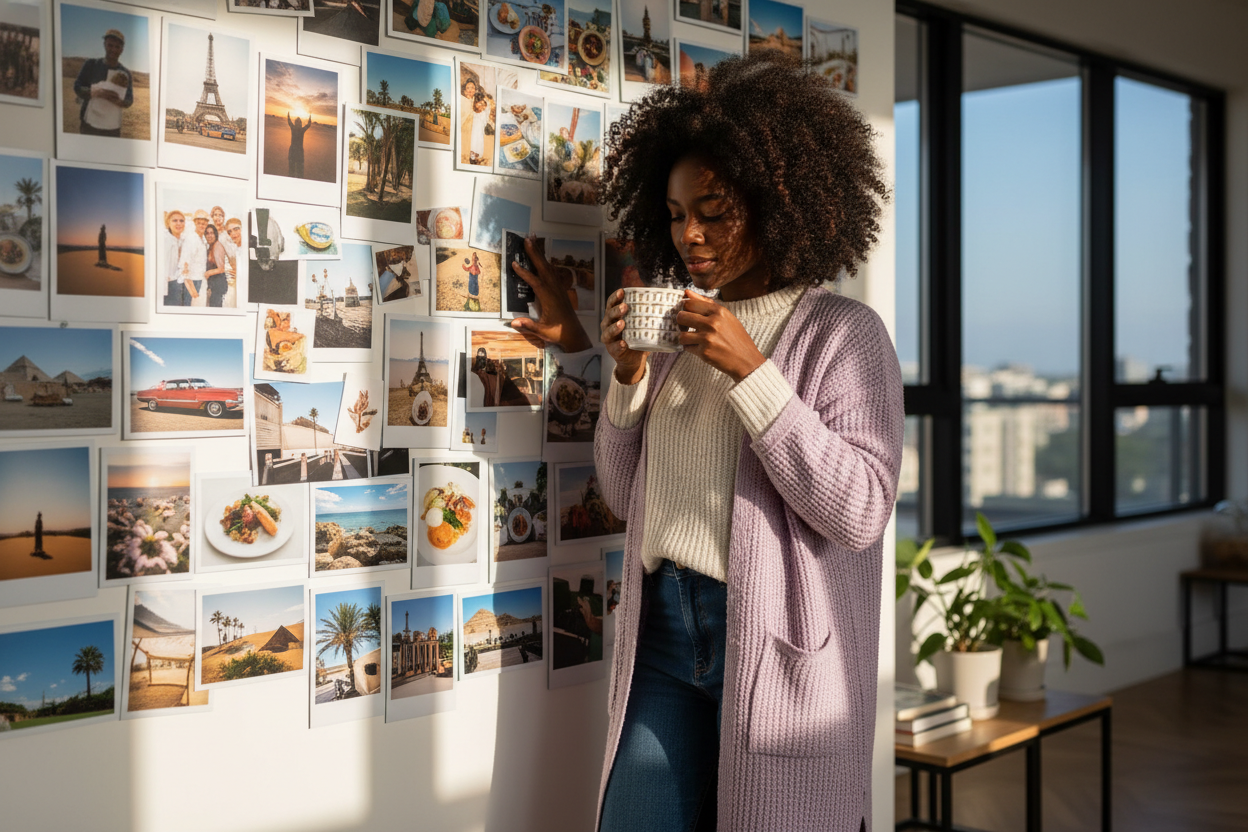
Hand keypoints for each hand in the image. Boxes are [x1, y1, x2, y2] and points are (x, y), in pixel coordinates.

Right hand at [508, 236, 592, 351]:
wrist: (574, 334)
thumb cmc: (558, 333)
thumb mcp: (543, 332)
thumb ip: (529, 326)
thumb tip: (513, 323)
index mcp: (549, 298)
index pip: (535, 282)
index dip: (525, 273)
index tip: (514, 263)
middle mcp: (554, 290)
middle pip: (543, 267)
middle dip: (535, 253)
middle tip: (527, 238)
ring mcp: (558, 288)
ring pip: (548, 267)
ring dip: (540, 254)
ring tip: (533, 240)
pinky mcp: (560, 289)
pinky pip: (552, 272)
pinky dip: (545, 262)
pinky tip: (542, 257)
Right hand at [601, 288, 646, 384]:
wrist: (635, 358)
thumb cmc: (638, 336)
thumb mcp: (642, 323)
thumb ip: (648, 313)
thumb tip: (667, 299)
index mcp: (615, 315)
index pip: (611, 303)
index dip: (615, 297)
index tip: (622, 291)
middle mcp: (608, 325)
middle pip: (609, 315)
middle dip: (616, 310)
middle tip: (625, 307)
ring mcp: (609, 338)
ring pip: (608, 331)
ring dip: (614, 327)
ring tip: (622, 323)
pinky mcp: (612, 350)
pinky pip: (614, 347)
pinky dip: (618, 345)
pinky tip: (623, 343)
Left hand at [676, 291, 764, 382]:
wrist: (746, 360)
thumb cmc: (736, 337)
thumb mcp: (725, 316)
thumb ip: (706, 303)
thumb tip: (686, 292)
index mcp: (718, 311)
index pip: (689, 303)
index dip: (684, 309)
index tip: (687, 314)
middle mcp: (712, 323)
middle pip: (681, 316)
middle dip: (681, 323)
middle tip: (687, 328)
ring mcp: (707, 338)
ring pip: (681, 335)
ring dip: (685, 338)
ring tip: (694, 340)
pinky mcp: (704, 352)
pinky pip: (687, 348)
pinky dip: (691, 349)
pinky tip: (701, 349)